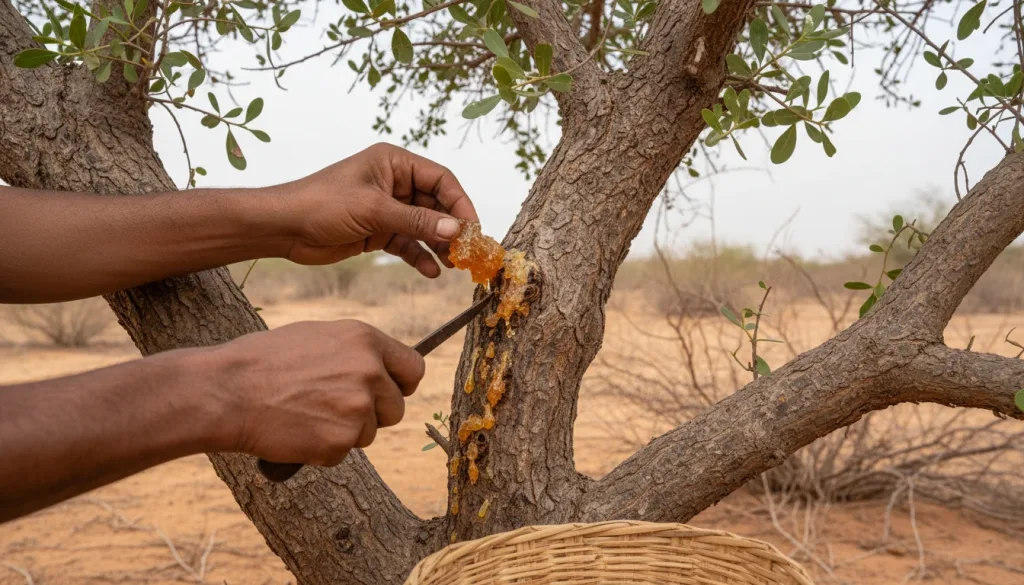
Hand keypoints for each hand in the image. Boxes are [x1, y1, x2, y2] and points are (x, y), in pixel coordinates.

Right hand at [210, 320, 424, 466]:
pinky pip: (342, 453)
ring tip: (306, 414)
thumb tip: (379, 368)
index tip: (392, 392)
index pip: (413, 368)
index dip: (402, 384)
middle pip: (395, 408)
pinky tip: (296, 431)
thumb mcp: (317, 337)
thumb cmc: (263, 362)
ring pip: (369, 433)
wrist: (228, 391)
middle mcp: (369, 371)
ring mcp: (358, 407)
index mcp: (365, 340)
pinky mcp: (341, 440)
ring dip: (344, 432)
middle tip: (334, 410)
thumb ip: (354, 352)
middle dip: (373, 414)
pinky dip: (322, 450)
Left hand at [275, 143, 477, 277]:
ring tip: (454, 264)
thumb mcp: (374, 211)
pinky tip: (431, 271)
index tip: (473, 229)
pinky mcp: (378, 231)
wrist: (284, 227)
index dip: (460, 203)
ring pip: (424, 226)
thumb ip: (416, 221)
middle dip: (451, 228)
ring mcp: (387, 208)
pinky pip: (407, 243)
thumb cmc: (322, 204)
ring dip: (439, 245)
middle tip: (468, 252)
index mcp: (394, 163)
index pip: (441, 179)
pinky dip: (419, 256)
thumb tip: (455, 231)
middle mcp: (394, 182)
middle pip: (436, 204)